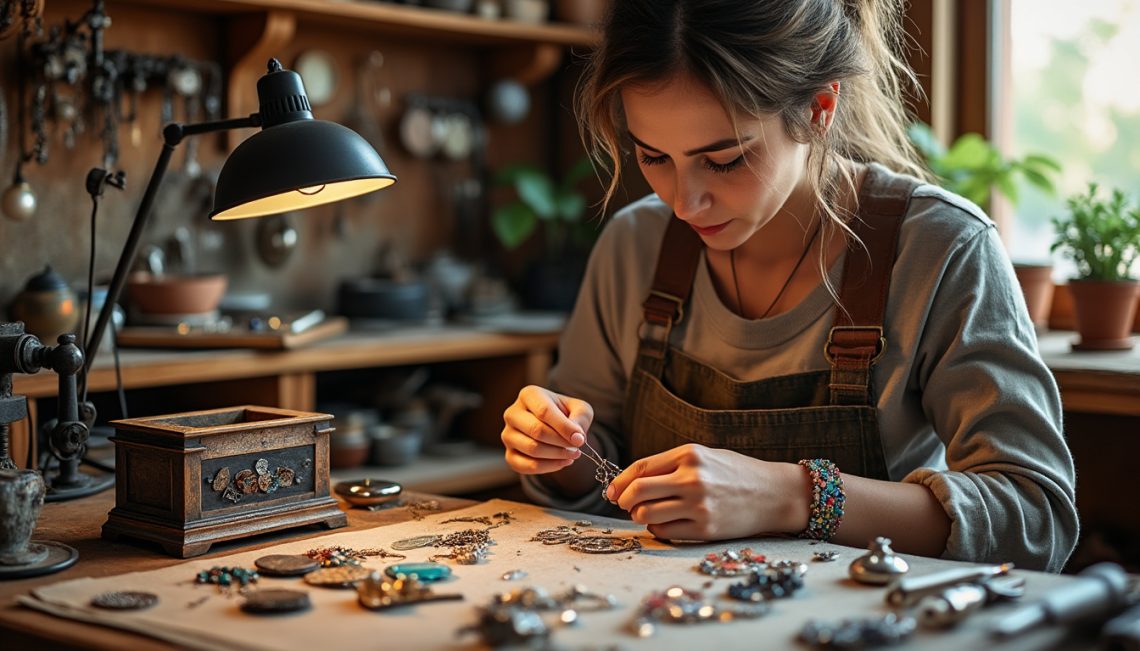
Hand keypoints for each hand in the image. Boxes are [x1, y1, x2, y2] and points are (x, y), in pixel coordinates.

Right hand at [501, 385, 593, 474]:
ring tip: (573, 454)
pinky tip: (562, 462)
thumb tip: (576, 438)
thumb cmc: (567, 414)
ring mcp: (508, 435)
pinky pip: (526, 466)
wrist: (555, 427)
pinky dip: (548, 467)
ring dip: (557, 456)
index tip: (580, 439)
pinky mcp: (509, 454)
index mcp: (529, 395)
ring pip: (532, 449)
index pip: (544, 411)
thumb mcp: (580, 409)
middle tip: (578, 448)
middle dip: (561, 442)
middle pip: (536, 431)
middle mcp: (513, 413)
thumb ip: (580, 419)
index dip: (564, 427)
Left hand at [606, 444, 807, 539]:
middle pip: (637, 492)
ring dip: (639, 516)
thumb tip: (631, 482)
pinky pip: (664, 532)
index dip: (619, 481)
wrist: (775, 494)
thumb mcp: (704, 456)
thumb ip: (671, 466)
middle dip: (624, 500)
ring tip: (647, 513)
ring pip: (647, 514)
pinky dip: (657, 529)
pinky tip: (664, 524)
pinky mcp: (705, 528)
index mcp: (689, 455)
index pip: (640, 468)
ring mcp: (699, 505)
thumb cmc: (736, 473)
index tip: (612, 490)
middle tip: (625, 504)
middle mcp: (692, 479)